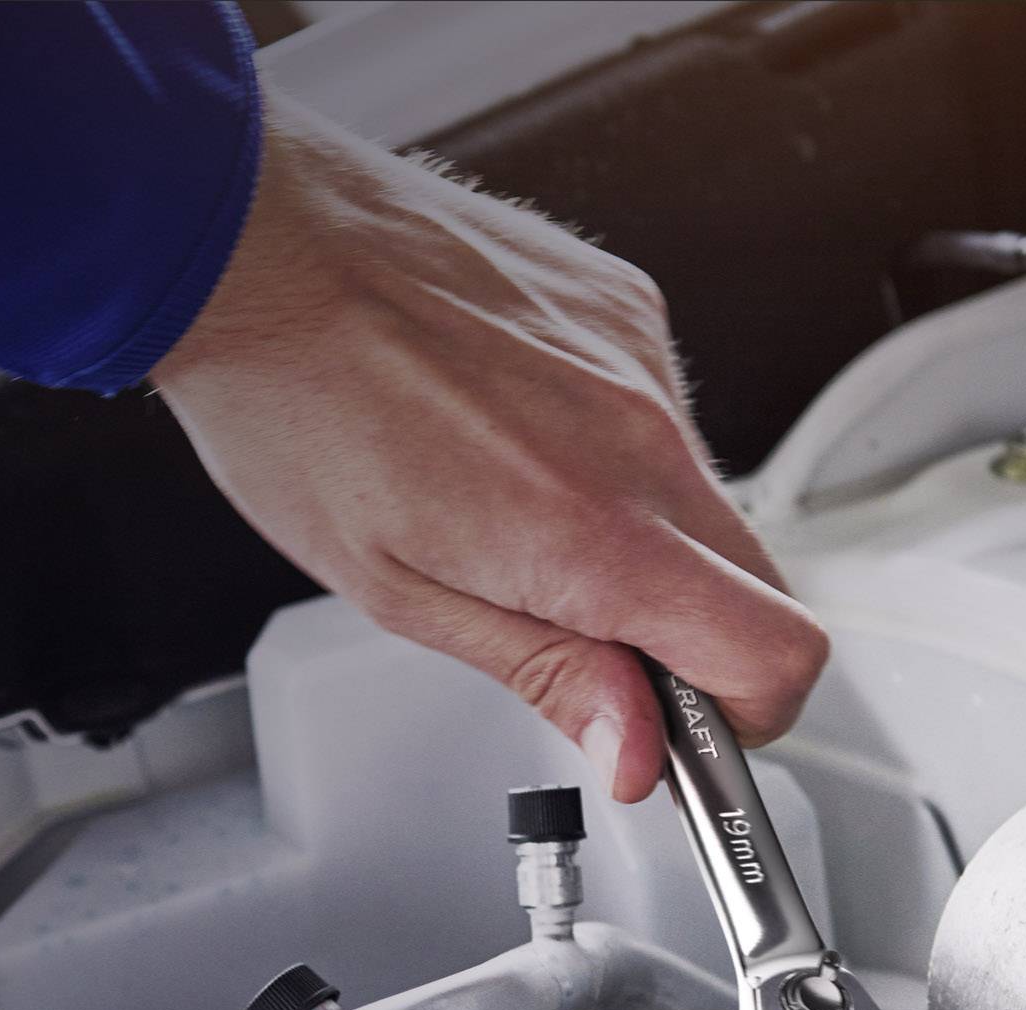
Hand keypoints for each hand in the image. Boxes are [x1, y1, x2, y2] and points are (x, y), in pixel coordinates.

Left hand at [155, 98, 827, 801]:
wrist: (250, 243)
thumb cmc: (291, 409)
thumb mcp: (402, 593)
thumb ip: (546, 674)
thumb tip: (633, 750)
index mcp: (592, 533)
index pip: (775, 654)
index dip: (747, 717)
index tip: (681, 731)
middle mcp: (642, 438)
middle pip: (761, 588)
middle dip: (697, 639)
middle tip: (592, 643)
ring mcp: (644, 361)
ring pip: (707, 499)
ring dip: (646, 536)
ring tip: (515, 510)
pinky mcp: (628, 306)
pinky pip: (665, 413)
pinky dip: (611, 447)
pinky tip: (513, 430)